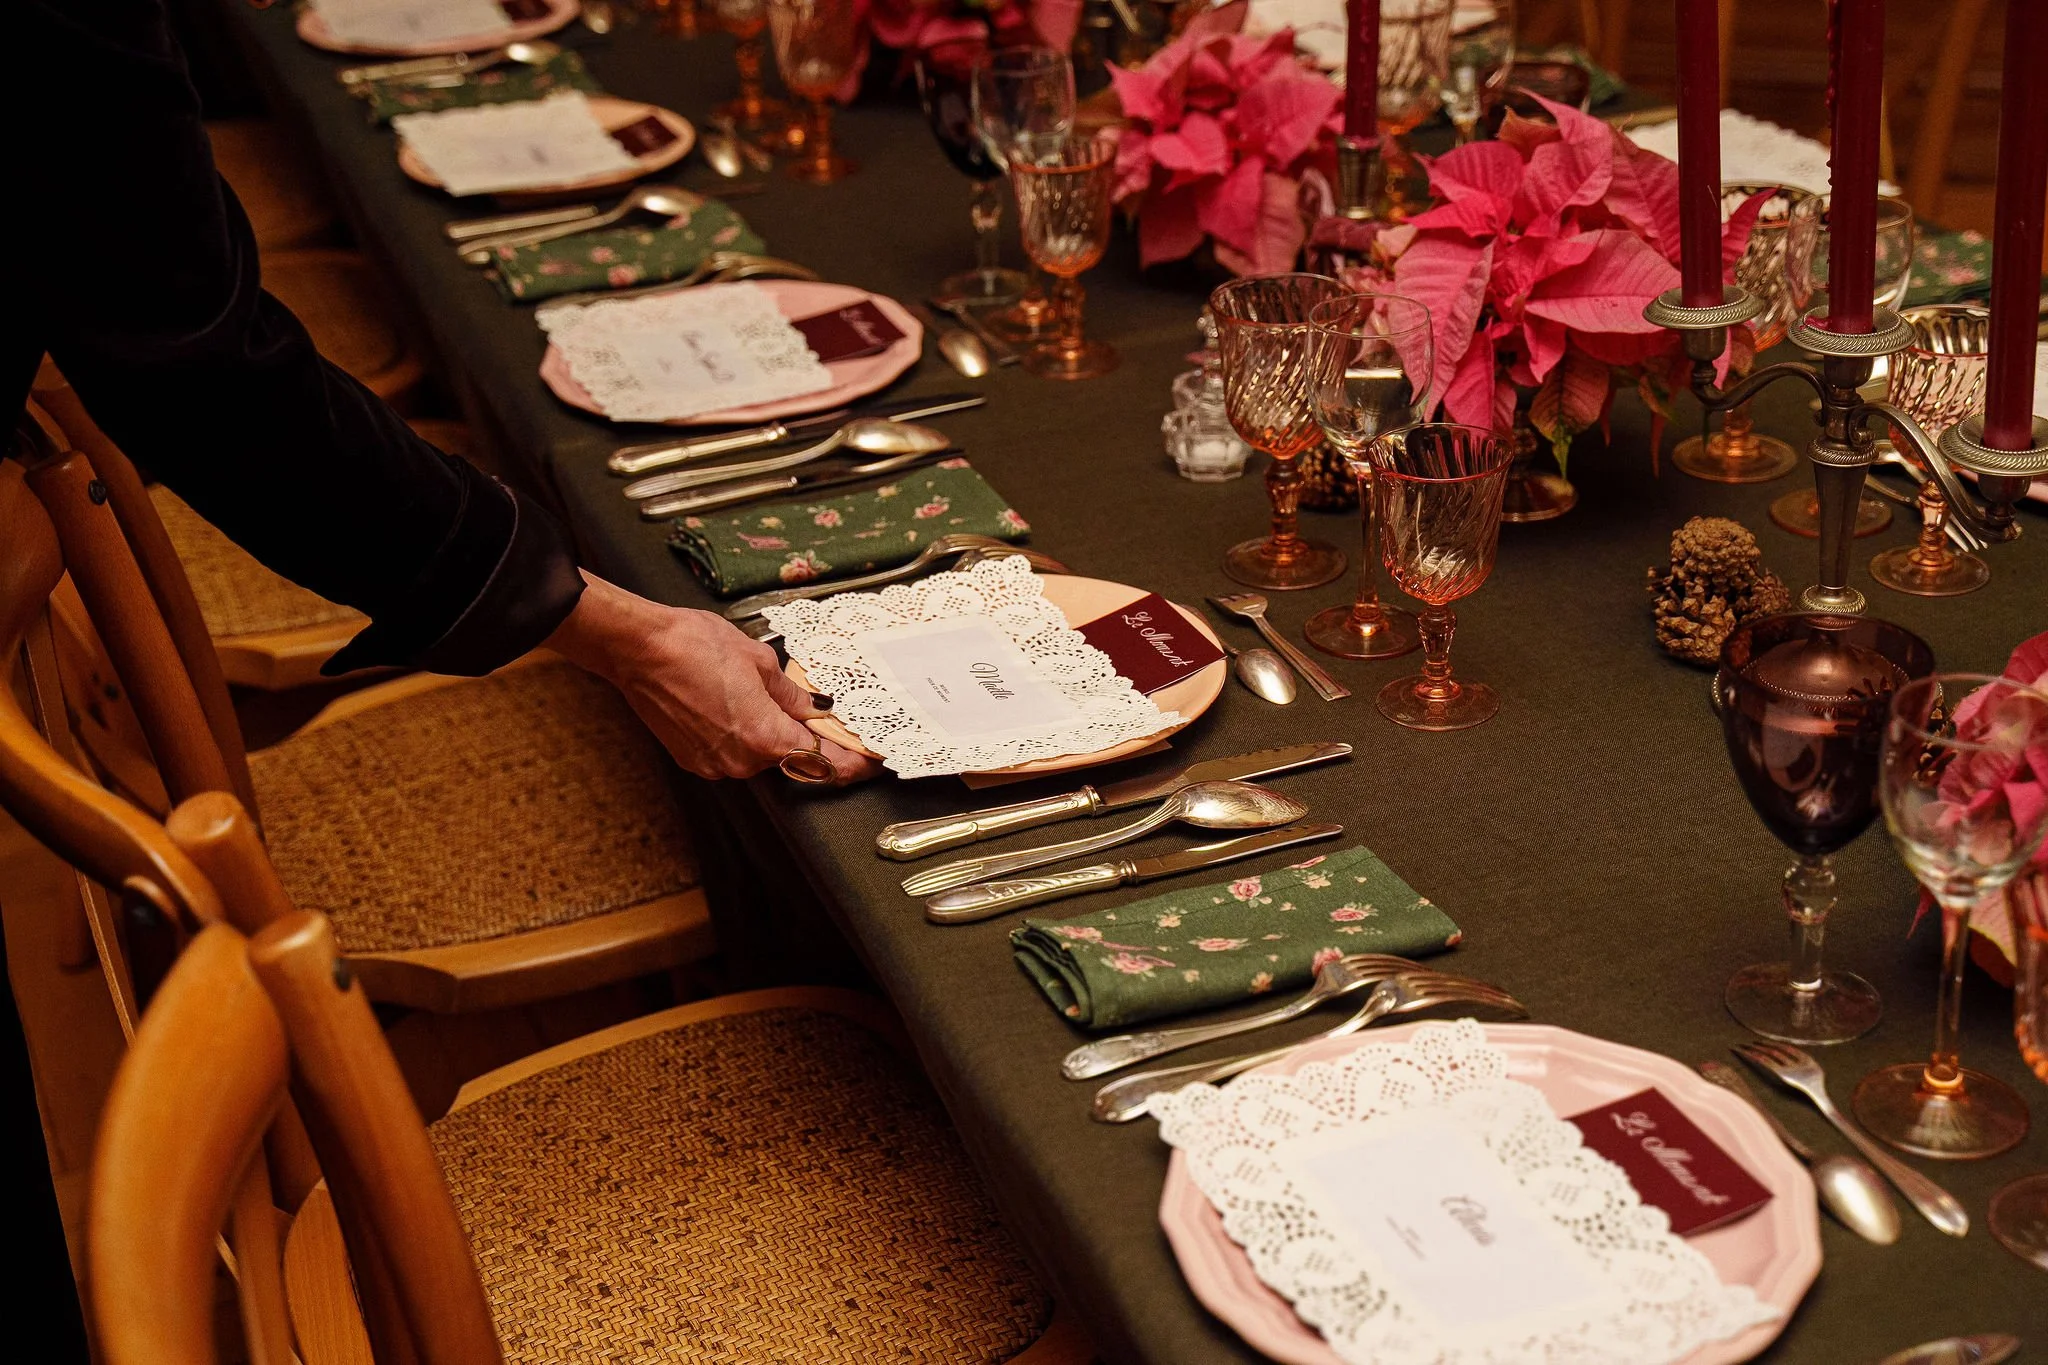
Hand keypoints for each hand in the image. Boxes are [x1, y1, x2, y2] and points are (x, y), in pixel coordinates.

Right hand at [546, 571, 881, 783]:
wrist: (639, 649)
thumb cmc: (694, 646)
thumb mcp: (760, 661)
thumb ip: (791, 694)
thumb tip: (813, 708)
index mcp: (765, 737)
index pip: (823, 763)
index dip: (851, 765)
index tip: (870, 763)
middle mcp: (741, 761)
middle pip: (791, 760)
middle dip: (806, 739)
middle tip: (820, 717)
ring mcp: (714, 764)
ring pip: (759, 756)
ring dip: (769, 734)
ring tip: (760, 697)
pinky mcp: (693, 759)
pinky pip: (731, 753)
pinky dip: (741, 735)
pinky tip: (734, 705)